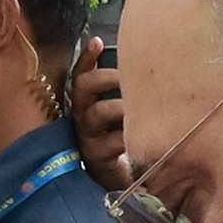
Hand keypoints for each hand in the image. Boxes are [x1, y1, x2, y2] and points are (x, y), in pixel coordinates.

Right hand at [67, 40, 130, 191]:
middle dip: (106, 77)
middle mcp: (82, 117)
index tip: (96, 41)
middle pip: (84, 87)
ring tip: (139, 105)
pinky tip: (141, 131)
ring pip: (99, 112)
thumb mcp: (121, 114)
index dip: (86, 58)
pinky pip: (114, 140)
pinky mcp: (99, 157)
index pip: (80, 74)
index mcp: (86, 104)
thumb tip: (136, 61)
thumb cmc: (122, 140)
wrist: (119, 181)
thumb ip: (123, 90)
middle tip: (129, 75)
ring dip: (121, 105)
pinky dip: (130, 133)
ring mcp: (88, 137)